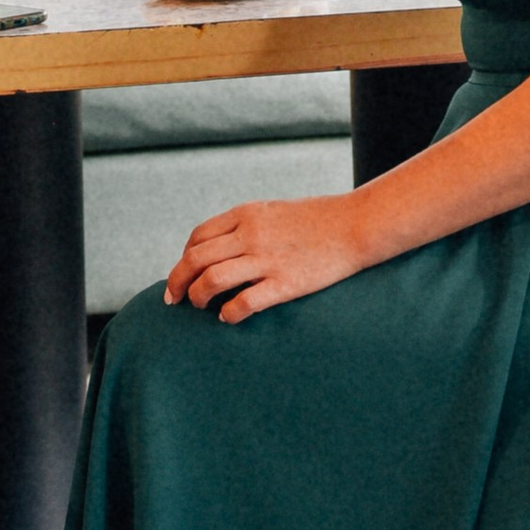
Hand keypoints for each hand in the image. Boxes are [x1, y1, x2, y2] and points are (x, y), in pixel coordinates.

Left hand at [166, 191, 375, 323]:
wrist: (356, 225)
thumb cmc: (318, 220)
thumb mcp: (275, 212)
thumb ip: (248, 226)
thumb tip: (222, 249)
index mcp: (247, 214)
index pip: (198, 238)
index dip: (184, 258)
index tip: (182, 274)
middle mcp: (251, 235)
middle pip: (195, 259)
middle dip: (177, 282)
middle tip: (173, 300)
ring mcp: (267, 259)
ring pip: (211, 281)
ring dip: (197, 297)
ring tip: (200, 307)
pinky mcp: (285, 283)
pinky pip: (243, 303)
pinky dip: (228, 314)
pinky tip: (228, 317)